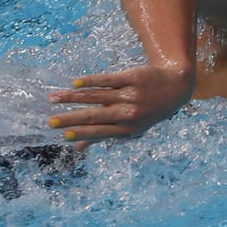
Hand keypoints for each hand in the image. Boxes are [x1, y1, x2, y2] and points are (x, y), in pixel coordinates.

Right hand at [47, 65, 195, 148]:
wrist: (176, 86)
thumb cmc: (148, 110)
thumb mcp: (131, 127)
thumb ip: (103, 135)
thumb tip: (77, 149)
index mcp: (127, 129)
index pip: (99, 132)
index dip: (81, 133)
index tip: (62, 135)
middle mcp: (129, 113)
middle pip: (95, 116)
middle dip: (71, 119)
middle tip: (51, 121)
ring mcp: (131, 95)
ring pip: (97, 97)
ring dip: (73, 97)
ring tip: (54, 98)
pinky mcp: (132, 77)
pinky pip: (108, 79)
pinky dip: (90, 81)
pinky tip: (75, 82)